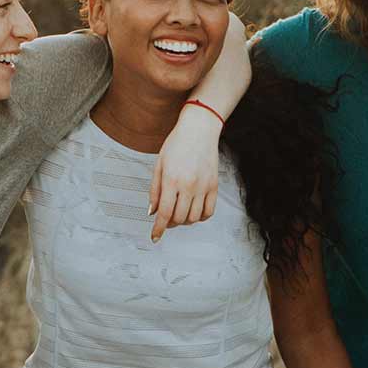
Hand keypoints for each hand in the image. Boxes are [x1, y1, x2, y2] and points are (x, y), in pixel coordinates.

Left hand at [149, 105, 221, 240]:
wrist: (199, 130)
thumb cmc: (177, 144)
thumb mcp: (159, 165)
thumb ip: (155, 190)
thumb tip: (152, 211)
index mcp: (172, 180)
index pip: (164, 213)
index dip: (158, 228)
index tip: (155, 237)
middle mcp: (189, 186)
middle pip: (179, 218)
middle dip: (169, 224)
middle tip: (165, 220)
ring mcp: (203, 187)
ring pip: (194, 218)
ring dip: (184, 221)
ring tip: (178, 214)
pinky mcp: (214, 186)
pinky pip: (209, 211)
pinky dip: (200, 217)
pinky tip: (193, 212)